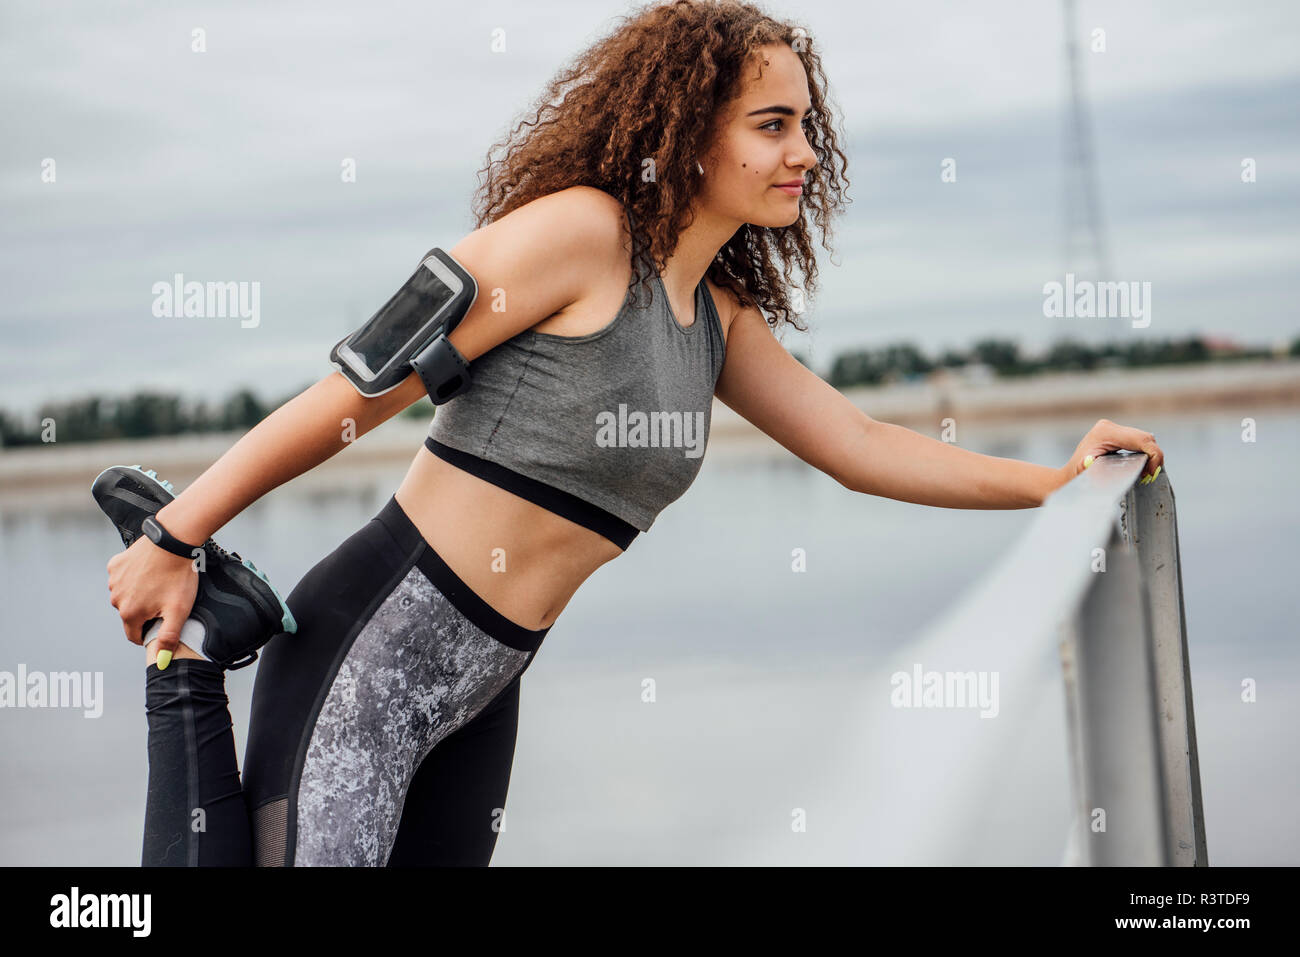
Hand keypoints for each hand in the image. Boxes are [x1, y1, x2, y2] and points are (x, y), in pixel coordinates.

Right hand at [106, 536, 198, 663]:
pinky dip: (133, 577)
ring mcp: (114, 580)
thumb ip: (169, 637)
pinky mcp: (115, 564)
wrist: (172, 542)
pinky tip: (149, 570)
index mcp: (129, 613)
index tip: (163, 624)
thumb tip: (162, 661)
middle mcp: (116, 598)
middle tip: (165, 599)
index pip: (135, 635)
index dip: (149, 633)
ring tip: (159, 583)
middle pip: (130, 615)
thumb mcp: (178, 610)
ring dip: (139, 594)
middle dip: (145, 612)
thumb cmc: (178, 577)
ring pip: (126, 596)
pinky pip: (123, 577)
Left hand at [1062, 418, 1164, 483]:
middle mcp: (1108, 426)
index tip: (1151, 473)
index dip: (1154, 456)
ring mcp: (1110, 428)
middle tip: (1149, 475)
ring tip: (1145, 472)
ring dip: (1148, 455)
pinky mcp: (1113, 433)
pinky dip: (1142, 453)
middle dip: (1153, 457)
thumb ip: (1112, 471)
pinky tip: (1140, 465)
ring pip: (1143, 439)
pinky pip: (1137, 441)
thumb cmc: (1078, 479)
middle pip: (1146, 438)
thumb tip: (1129, 469)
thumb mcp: (1096, 475)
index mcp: (1105, 433)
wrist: (1067, 477)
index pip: (1143, 440)